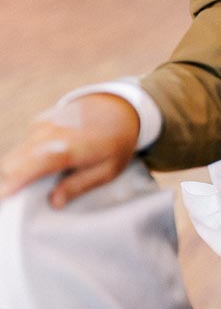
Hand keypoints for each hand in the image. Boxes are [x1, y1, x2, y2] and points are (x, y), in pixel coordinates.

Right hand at [0, 94, 139, 206]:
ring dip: (18, 169)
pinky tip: (43, 164)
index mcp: (67, 148)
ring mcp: (42, 124)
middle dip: (11, 179)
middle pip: (14, 160)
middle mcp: (49, 133)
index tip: (4, 197)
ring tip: (30, 184)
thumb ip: (79, 185)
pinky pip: (25, 143)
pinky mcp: (40, 121)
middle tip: (17, 198)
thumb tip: (53, 202)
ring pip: (17, 152)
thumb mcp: (107, 170)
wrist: (120, 106)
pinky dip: (27, 157)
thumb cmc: (116, 143)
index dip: (14, 182)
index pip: (32, 166)